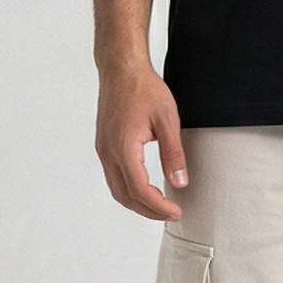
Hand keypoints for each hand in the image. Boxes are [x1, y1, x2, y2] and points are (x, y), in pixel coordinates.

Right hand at [94, 58, 187, 220]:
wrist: (121, 69)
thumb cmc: (143, 88)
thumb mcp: (167, 120)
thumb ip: (173, 154)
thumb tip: (179, 182)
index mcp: (123, 147)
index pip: (139, 190)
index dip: (158, 206)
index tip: (176, 211)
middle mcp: (108, 152)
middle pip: (124, 196)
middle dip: (148, 210)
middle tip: (170, 214)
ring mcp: (103, 149)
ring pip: (116, 189)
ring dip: (137, 202)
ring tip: (159, 206)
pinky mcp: (103, 145)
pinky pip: (113, 176)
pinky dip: (128, 189)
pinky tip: (144, 188)